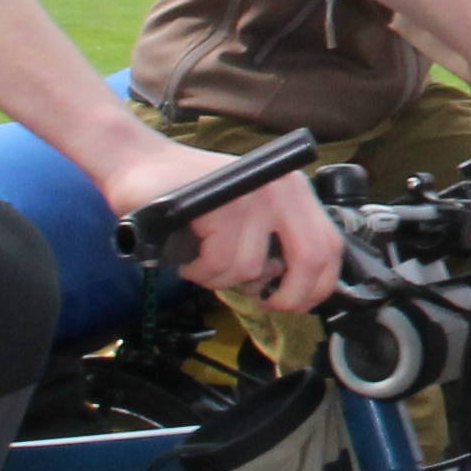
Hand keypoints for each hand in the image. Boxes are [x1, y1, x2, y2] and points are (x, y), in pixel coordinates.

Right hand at [105, 142, 343, 314]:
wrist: (141, 165)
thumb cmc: (192, 201)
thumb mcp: (247, 220)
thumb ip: (273, 246)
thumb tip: (291, 291)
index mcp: (294, 191)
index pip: (330, 246)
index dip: (319, 286)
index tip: (296, 304)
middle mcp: (281, 187)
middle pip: (309, 258)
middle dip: (287, 295)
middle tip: (263, 303)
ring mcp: (252, 193)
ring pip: (251, 268)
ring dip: (221, 279)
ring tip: (203, 262)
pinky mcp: (222, 203)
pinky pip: (219, 260)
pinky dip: (199, 270)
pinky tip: (188, 258)